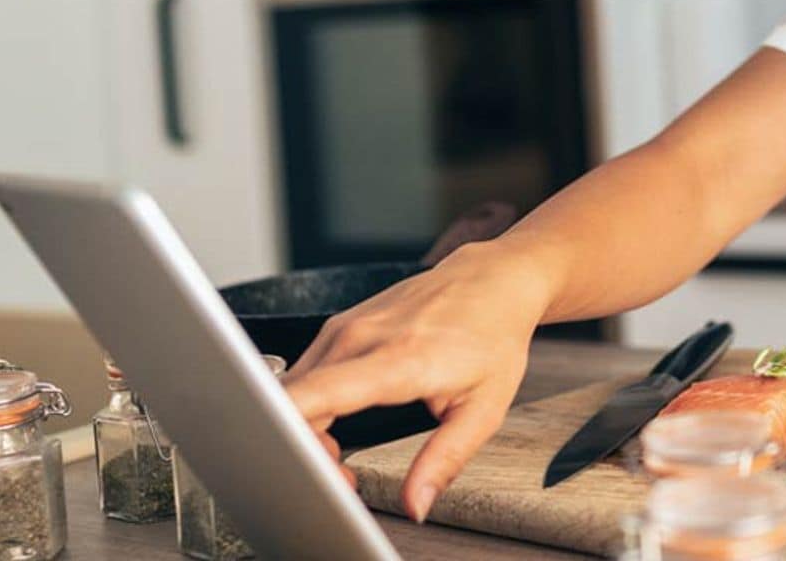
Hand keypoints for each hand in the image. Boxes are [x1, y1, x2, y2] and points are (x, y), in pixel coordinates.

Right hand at [283, 241, 550, 522]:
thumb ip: (444, 460)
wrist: (493, 280)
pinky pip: (304, 372)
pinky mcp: (340, 325)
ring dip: (304, 428)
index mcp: (398, 360)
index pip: (314, 396)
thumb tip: (415, 504)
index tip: (327, 472)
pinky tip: (340, 419)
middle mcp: (362, 337)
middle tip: (344, 474)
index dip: (299, 442)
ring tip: (343, 450)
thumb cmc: (492, 338)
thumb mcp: (483, 409)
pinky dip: (310, 404)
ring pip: (292, 388)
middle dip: (303, 448)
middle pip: (292, 401)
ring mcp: (346, 326)